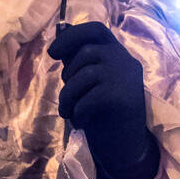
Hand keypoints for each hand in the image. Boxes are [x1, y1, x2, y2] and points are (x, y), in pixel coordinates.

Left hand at [47, 21, 159, 178]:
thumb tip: (60, 36)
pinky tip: (82, 121)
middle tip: (68, 98)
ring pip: (83, 75)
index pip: (96, 30)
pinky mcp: (123, 98)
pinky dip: (78, 111)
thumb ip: (80, 61)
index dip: (71, 35)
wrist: (126, 149)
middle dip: (67, 75)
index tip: (52, 52)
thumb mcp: (92, 83)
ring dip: (67, 96)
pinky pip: (88, 98)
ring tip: (68, 112)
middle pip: (86, 52)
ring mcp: (127, 78)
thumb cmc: (105, 115)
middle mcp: (126, 61)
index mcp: (119, 54)